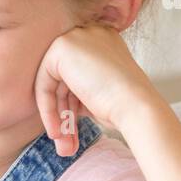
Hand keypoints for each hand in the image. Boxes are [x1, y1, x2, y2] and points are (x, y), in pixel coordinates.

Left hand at [33, 21, 161, 155]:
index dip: (71, 105)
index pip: (75, 75)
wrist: (136, 106)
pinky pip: (44, 83)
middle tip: (65, 142)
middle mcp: (90, 35)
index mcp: (103, 42)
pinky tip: (57, 131)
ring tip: (64, 146)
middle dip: (62, 113)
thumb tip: (56, 104)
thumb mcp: (98, 92)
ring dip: (56, 117)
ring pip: (52, 84)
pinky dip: (48, 109)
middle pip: (62, 80)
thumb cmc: (124, 106)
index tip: (72, 130)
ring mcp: (76, 37)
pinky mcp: (62, 48)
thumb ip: (78, 89)